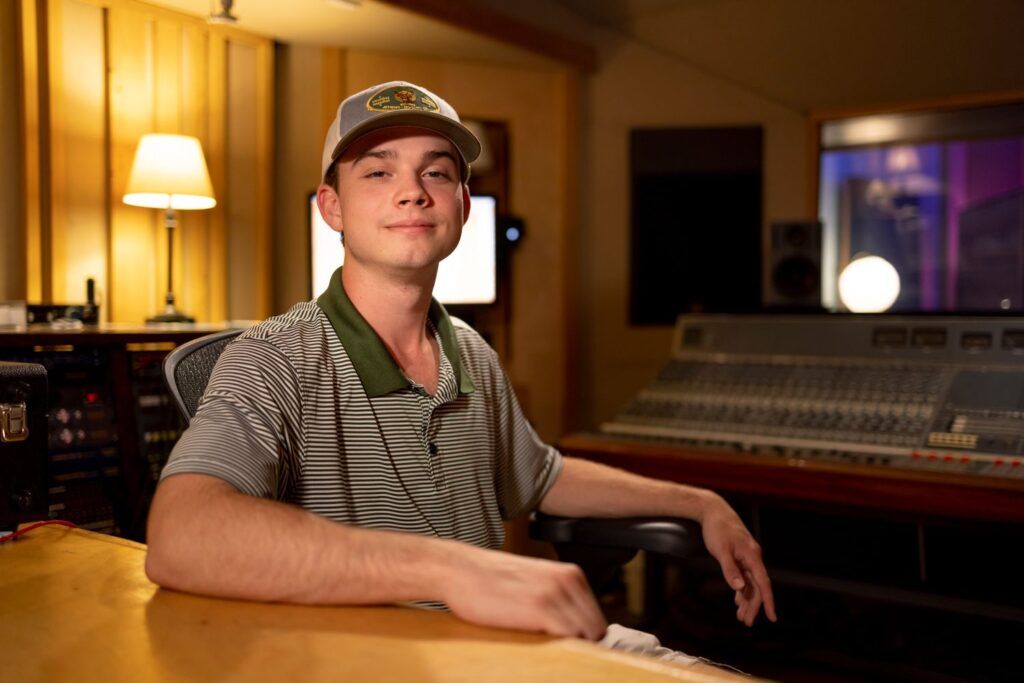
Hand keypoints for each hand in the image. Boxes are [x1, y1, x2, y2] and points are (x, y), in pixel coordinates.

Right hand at [443, 546, 606, 640]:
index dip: (585, 637)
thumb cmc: (490, 579)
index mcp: (570, 573)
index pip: (596, 617)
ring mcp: (555, 593)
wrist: (459, 570)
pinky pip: (568, 637)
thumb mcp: (535, 581)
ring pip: (584, 635)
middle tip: (558, 652)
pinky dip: (561, 649)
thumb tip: (575, 628)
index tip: (573, 647)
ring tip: (546, 650)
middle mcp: (567, 580)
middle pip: (595, 628)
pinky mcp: (540, 609)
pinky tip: (540, 648)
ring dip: (570, 648)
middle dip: (580, 644)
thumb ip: (558, 598)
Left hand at [700, 495, 776, 625]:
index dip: (768, 601)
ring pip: (751, 582)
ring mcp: (747, 556)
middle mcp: (753, 557)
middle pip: (757, 586)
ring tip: (741, 615)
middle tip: (745, 622)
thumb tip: (739, 587)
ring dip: (747, 599)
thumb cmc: (716, 528)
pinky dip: (742, 588)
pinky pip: (745, 575)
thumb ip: (730, 570)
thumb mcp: (720, 551)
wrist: (712, 510)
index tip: (771, 617)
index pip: (763, 583)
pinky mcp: (740, 554)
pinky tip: (738, 598)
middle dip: (753, 605)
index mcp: (752, 556)